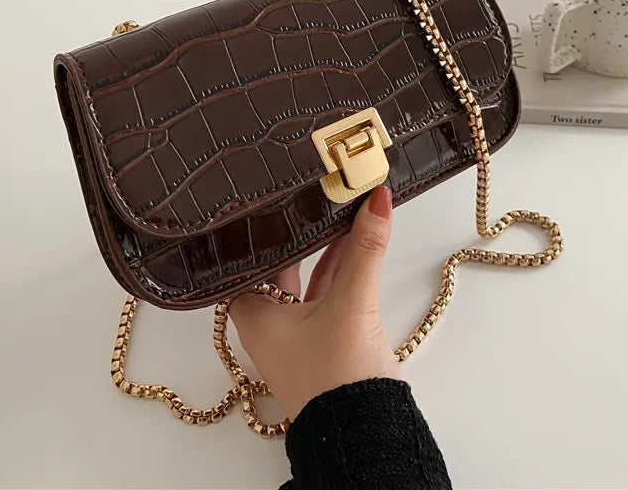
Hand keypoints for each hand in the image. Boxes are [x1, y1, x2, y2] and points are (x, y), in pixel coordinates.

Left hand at [229, 185, 399, 420]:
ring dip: (325, 249)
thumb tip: (377, 200)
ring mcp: (296, 333)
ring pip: (306, 278)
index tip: (277, 194)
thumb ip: (365, 250)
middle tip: (314, 192)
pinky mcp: (323, 340)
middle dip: (301, 232)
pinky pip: (326, 294)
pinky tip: (355, 243)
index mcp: (253, 313)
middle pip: (280, 264)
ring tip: (341, 209)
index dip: (264, 226)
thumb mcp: (352, 303)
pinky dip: (339, 270)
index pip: (249, 257)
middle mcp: (268, 322)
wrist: (365, 436)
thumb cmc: (339, 376)